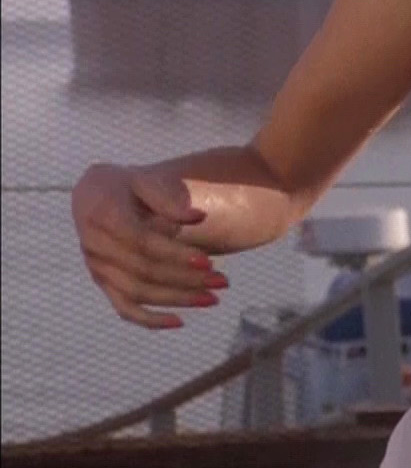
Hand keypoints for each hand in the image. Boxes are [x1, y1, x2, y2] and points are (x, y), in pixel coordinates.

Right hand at [71, 163, 224, 328]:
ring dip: (177, 299)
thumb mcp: (144, 180)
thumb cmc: (126, 185)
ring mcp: (98, 269)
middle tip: (223, 282)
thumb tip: (198, 217)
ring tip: (213, 299)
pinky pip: (124, 308)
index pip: (142, 243)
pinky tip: (179, 322)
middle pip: (144, 272)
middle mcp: (97, 247)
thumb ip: (167, 198)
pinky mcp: (104, 283)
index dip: (175, 254)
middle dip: (186, 280)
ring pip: (138, 293)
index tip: (208, 261)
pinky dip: (149, 319)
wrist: (93, 195)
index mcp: (105, 217)